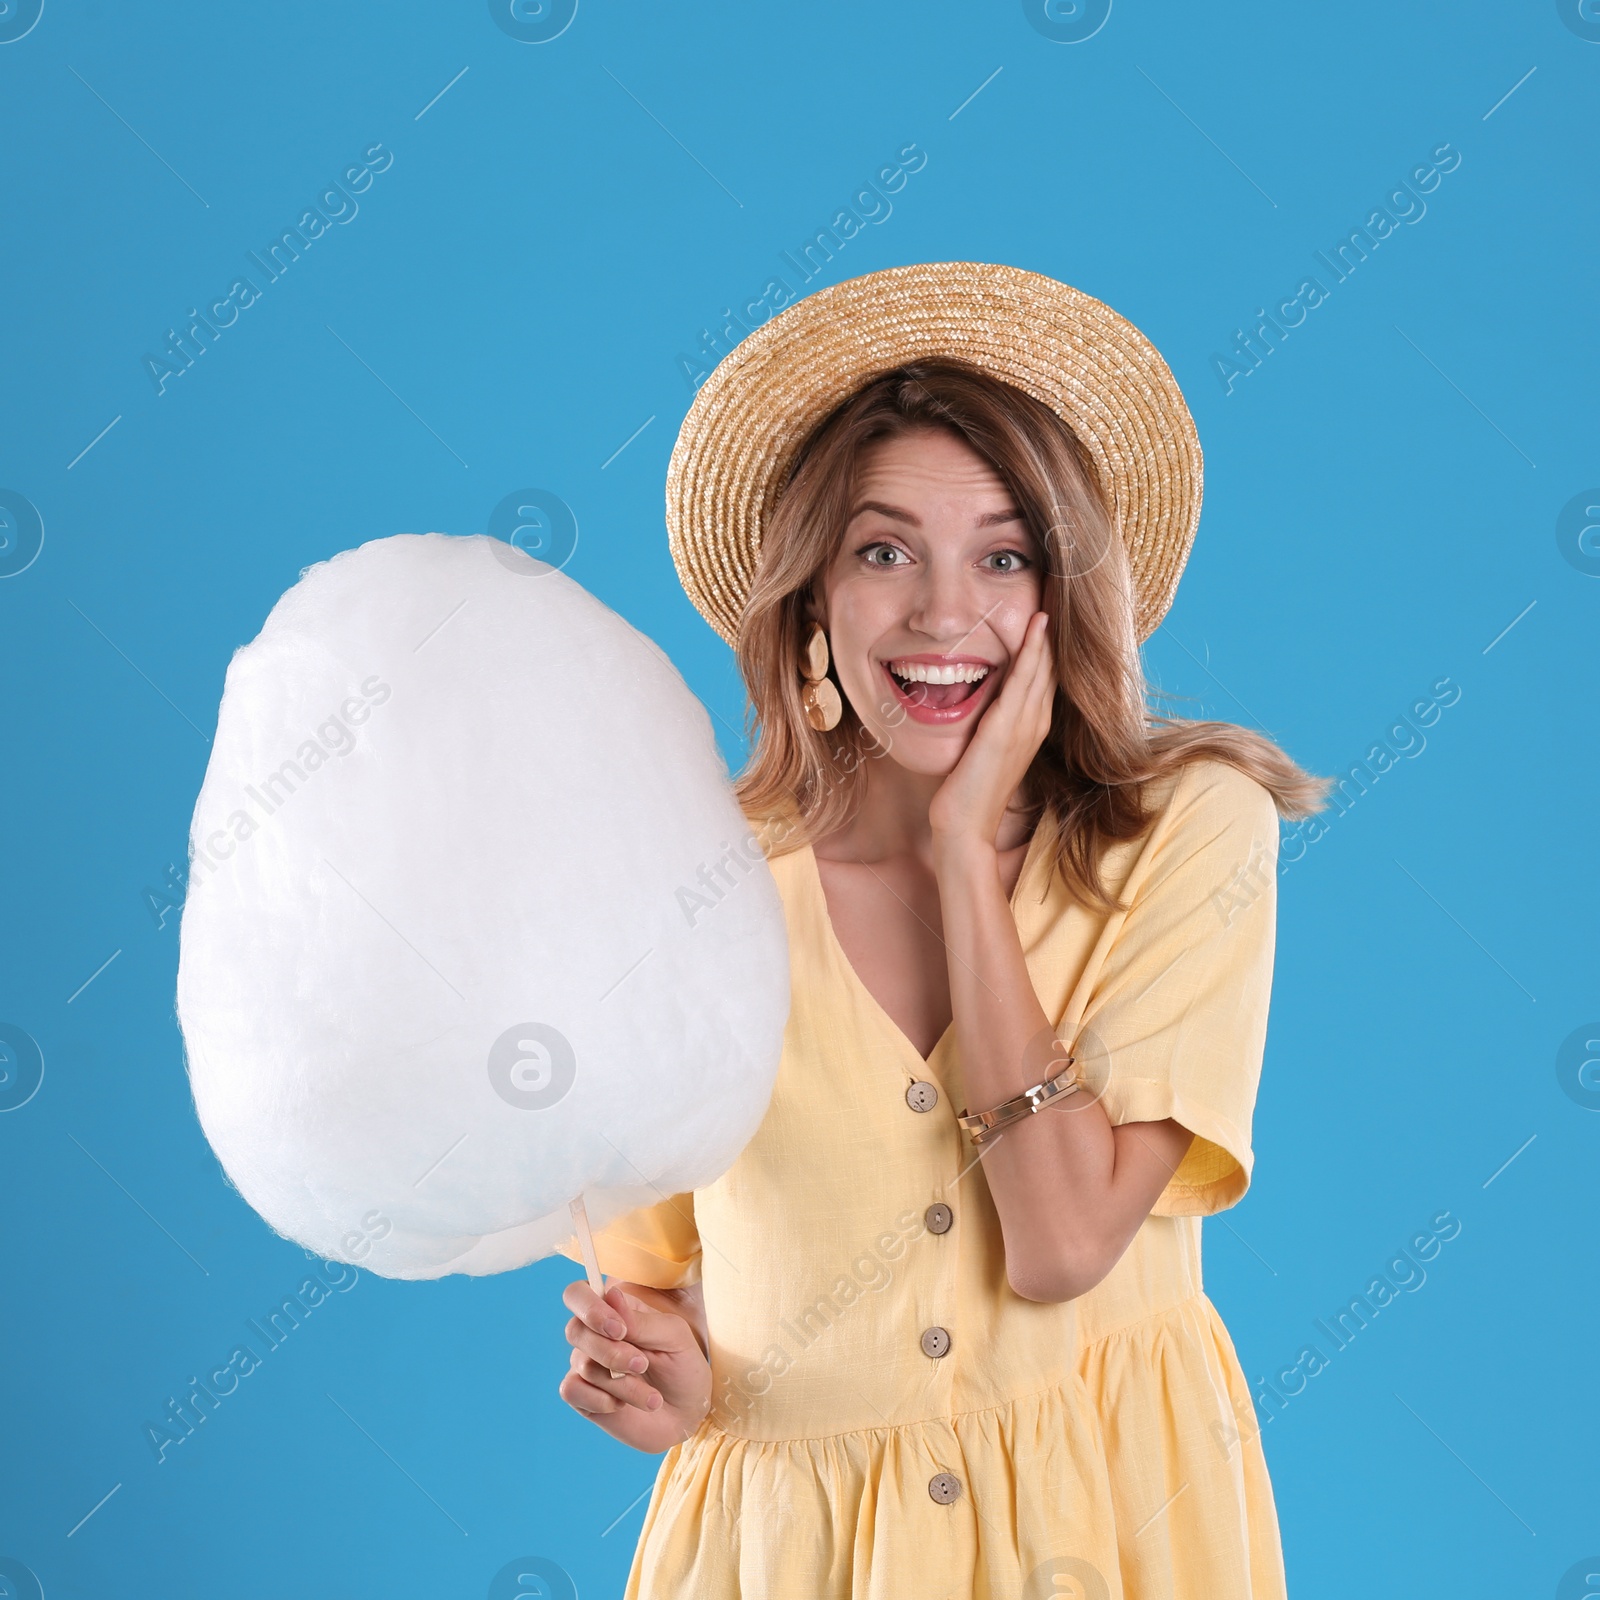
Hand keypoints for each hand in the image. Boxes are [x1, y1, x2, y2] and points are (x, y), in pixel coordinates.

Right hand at [559, 1277, 711, 1453]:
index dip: (590, 1308)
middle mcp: (594, 1335)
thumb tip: (611, 1295)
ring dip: (622, 1384)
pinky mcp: (581, 1396)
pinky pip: (571, 1390)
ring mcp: (585, 1365)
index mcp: (615, 1311)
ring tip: (652, 1398)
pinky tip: (622, 1406)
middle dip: (611, 1352)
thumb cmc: (681, 1367)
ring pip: (584, 1365)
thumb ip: (641, 1320)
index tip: (620, 1329)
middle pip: (575, 1330)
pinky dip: (601, 1400)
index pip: (578, 1294)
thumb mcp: (673, 1337)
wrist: (686, 1414)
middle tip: (642, 1365)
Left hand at [928, 610, 1055, 859]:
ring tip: (1053, 595)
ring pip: (1043, 668)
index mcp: (1031, 727)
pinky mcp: (1006, 730)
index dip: (1048, 643)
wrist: (964, 826)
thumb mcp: (984, 749)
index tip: (1048, 609)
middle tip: (1057, 589)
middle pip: (1052, 666)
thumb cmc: (967, 792)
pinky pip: (1024, 681)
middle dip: (1053, 631)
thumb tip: (984, 700)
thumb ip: (991, 724)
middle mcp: (1035, 724)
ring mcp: (1025, 726)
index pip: (1046, 675)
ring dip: (1048, 632)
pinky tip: (1037, 626)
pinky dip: (1032, 651)